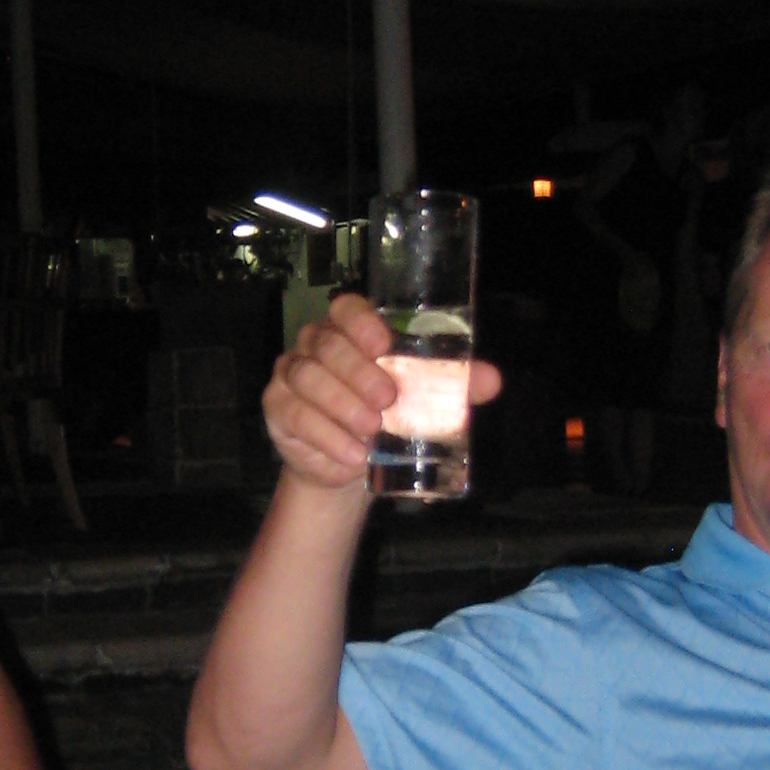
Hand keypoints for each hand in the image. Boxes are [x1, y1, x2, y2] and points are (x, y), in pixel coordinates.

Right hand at [262, 292, 499, 490]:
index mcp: (350, 331)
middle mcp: (316, 345)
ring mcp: (292, 374)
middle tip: (387, 401)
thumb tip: (492, 380)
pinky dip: (324, 436)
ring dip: (340, 406)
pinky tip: (351, 454)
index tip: (384, 344)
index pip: (346, 308)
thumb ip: (452, 387)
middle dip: (357, 373)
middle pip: (327, 345)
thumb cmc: (386, 417)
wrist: (350, 461)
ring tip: (371, 432)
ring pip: (307, 378)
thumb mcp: (421, 400)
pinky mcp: (278, 408)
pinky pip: (295, 414)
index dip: (361, 322)